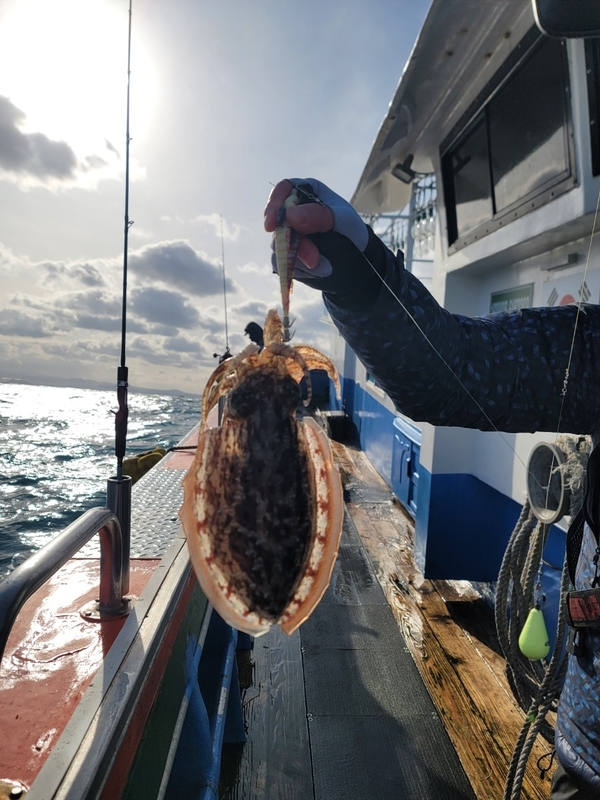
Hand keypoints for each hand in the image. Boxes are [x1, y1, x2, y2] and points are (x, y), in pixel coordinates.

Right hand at [264, 178, 386, 309]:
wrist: (356, 264)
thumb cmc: (352, 234)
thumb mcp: (343, 221)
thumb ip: (319, 215)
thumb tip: (289, 214)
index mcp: (308, 192)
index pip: (283, 189)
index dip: (274, 205)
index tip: (272, 226)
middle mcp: (294, 210)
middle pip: (278, 221)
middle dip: (292, 243)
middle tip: (314, 259)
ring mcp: (288, 232)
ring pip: (278, 244)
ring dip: (300, 260)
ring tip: (326, 267)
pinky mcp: (286, 253)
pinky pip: (280, 262)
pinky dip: (298, 270)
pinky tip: (318, 271)